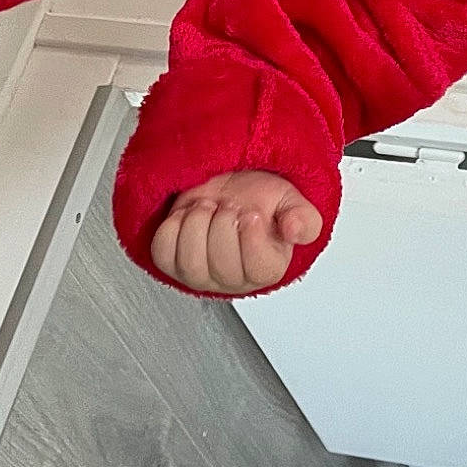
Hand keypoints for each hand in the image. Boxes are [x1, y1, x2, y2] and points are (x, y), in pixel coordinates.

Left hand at [150, 169, 322, 294]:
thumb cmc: (259, 197)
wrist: (231, 188)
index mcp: (267, 268)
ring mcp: (200, 274)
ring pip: (190, 264)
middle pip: (222, 268)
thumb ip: (303, 218)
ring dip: (197, 225)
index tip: (252, 214)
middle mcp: (232, 279)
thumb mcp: (292, 201)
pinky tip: (188, 215)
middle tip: (230, 205)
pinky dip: (172, 228)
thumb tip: (296, 231)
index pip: (258, 270)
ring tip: (208, 207)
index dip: (252, 239)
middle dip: (224, 224)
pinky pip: (163, 253)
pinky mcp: (172, 262)